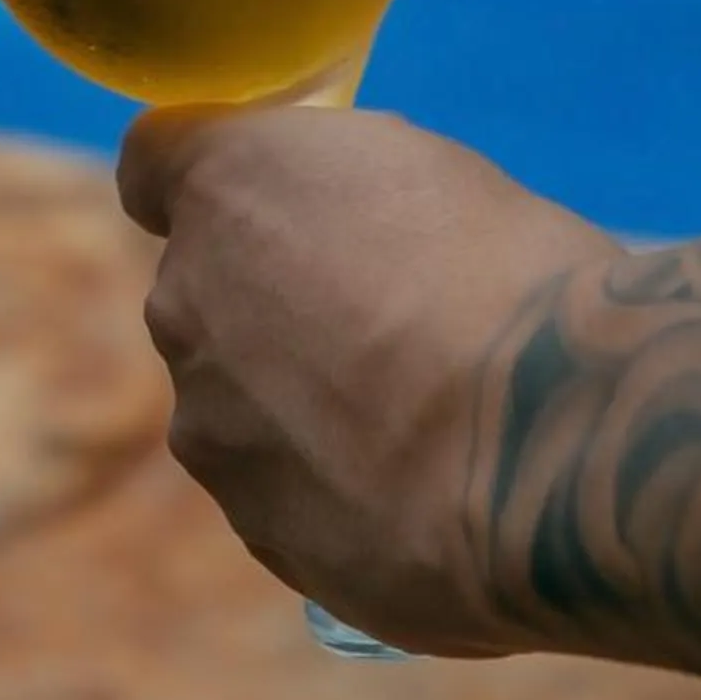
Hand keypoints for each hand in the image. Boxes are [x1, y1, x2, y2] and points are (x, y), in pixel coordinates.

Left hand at [118, 107, 617, 655]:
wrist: (544, 445)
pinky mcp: (260, 533)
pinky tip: (430, 496)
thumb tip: (342, 228)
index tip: (274, 208)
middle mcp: (186, 307)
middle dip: (276, 310)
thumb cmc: (507, 276)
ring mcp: (212, 432)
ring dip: (306, 411)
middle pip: (207, 298)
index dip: (223, 189)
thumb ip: (344, 192)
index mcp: (225, 190)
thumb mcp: (430, 172)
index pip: (156, 167)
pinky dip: (341, 494)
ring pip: (242, 408)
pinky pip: (289, 497)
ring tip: (427, 428)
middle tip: (392, 328)